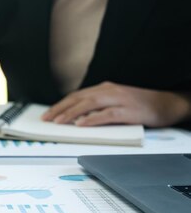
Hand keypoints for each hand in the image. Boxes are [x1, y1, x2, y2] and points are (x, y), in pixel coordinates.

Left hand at [42, 82, 190, 126]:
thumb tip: (76, 118)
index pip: (77, 96)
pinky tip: (82, 124)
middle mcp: (109, 91)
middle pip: (79, 98)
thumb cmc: (140, 105)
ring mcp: (119, 99)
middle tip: (46, 119)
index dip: (60, 105)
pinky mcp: (128, 110)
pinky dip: (93, 118)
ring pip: (90, 104)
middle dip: (60, 109)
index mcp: (104, 89)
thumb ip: (97, 107)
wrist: (167, 104)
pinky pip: (107, 114)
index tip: (47, 114)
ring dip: (72, 113)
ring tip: (59, 121)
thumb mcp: (115, 102)